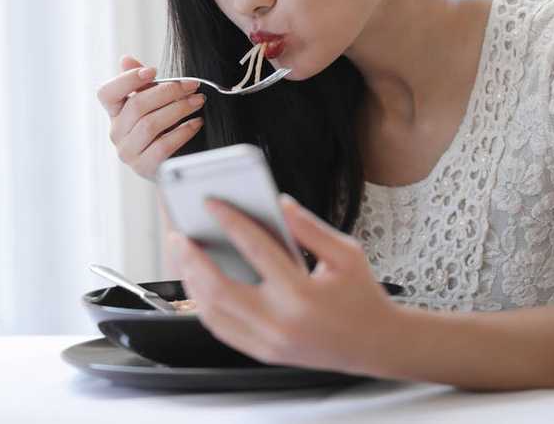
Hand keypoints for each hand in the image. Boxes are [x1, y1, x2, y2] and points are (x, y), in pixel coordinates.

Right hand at [96, 55, 204, 178]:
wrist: (171, 164)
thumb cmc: (162, 128)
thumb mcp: (153, 103)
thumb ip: (141, 83)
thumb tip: (126, 59)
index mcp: (115, 113)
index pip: (106, 93)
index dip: (126, 80)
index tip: (153, 71)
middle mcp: (116, 132)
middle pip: (136, 106)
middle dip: (168, 91)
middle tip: (192, 85)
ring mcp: (127, 152)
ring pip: (150, 124)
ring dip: (179, 109)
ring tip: (198, 101)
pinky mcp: (143, 167)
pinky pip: (163, 146)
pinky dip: (182, 132)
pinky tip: (196, 123)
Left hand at [168, 194, 397, 374]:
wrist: (376, 345)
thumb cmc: (361, 296)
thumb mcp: (346, 253)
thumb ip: (310, 227)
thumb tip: (279, 202)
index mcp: (301, 293)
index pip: (256, 249)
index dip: (230, 220)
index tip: (211, 202)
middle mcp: (280, 322)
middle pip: (219, 287)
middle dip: (191, 257)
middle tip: (177, 234)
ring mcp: (268, 342)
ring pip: (213, 312)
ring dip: (191, 281)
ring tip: (183, 255)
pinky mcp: (262, 352)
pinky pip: (221, 329)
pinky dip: (204, 304)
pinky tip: (199, 281)